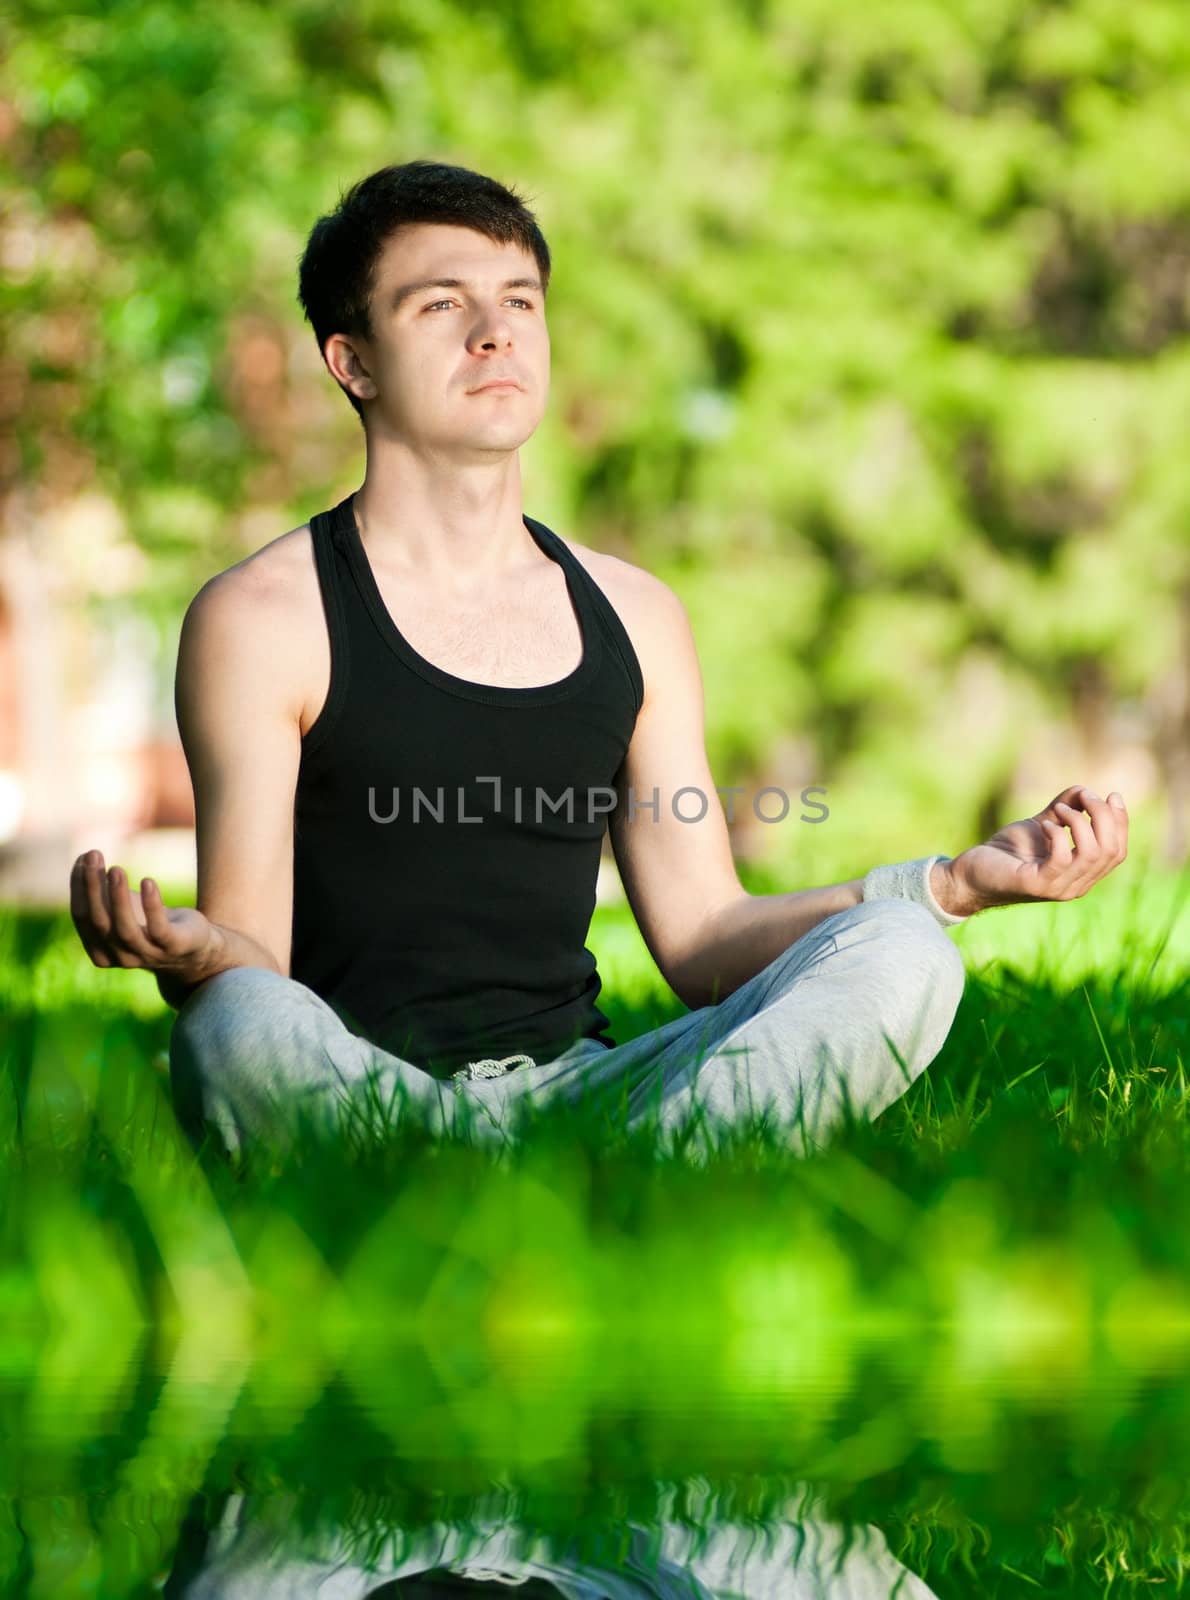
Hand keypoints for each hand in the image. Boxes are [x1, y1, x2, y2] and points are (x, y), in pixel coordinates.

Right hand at [70, 849, 215, 973]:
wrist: (196, 945)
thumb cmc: (151, 922)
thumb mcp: (124, 908)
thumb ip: (102, 891)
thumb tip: (83, 857)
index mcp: (100, 951)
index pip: (82, 918)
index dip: (79, 887)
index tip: (82, 858)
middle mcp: (121, 958)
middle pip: (99, 922)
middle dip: (93, 887)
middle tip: (93, 855)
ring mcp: (148, 955)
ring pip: (125, 929)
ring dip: (118, 896)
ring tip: (116, 869)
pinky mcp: (174, 947)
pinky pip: (159, 928)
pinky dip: (151, 905)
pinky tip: (148, 881)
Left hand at [938, 785, 1128, 914]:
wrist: (971, 874)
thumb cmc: (1007, 852)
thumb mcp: (1042, 825)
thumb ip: (1064, 809)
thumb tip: (1084, 790)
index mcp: (1083, 874)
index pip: (1117, 852)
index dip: (1121, 822)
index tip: (1112, 795)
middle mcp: (1076, 885)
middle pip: (1111, 851)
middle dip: (1104, 816)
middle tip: (1084, 796)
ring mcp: (1058, 888)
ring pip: (1092, 853)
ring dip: (1081, 822)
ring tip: (1060, 810)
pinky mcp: (1037, 884)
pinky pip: (1062, 858)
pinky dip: (1058, 835)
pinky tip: (1044, 826)